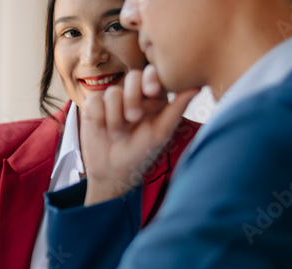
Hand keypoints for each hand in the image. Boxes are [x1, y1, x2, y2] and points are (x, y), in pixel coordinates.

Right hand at [80, 65, 198, 205]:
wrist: (113, 171)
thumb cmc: (141, 153)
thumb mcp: (161, 132)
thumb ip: (177, 107)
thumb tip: (198, 86)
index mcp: (153, 98)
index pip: (153, 74)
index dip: (151, 78)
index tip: (152, 91)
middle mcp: (132, 95)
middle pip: (133, 77)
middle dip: (133, 98)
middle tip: (134, 118)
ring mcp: (112, 100)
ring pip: (113, 92)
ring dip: (116, 117)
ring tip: (118, 134)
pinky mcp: (93, 106)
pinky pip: (95, 101)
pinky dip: (100, 118)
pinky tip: (103, 130)